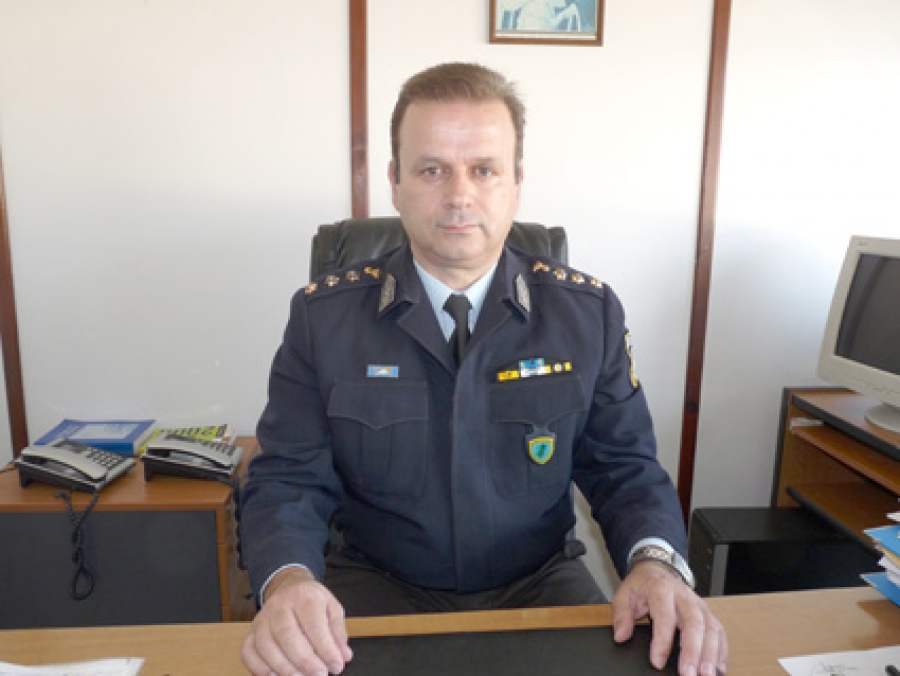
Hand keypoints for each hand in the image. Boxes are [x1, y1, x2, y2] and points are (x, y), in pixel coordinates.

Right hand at [241, 567, 352, 675]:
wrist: (288, 587)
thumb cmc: (312, 601)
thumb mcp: (332, 608)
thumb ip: (338, 632)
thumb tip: (344, 656)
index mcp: (304, 596)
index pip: (314, 624)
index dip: (326, 648)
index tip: (336, 666)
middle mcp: (280, 605)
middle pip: (287, 635)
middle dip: (305, 661)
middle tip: (320, 674)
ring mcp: (262, 618)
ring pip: (266, 645)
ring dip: (284, 667)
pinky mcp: (251, 631)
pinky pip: (248, 651)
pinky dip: (259, 668)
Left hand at [612, 561, 727, 675]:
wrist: (656, 571)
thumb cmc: (642, 586)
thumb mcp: (623, 594)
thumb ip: (621, 615)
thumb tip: (621, 636)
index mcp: (661, 590)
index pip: (665, 617)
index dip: (662, 641)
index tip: (657, 662)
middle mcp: (684, 596)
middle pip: (694, 624)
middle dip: (692, 652)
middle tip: (688, 674)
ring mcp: (698, 604)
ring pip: (711, 628)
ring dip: (710, 654)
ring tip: (706, 675)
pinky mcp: (707, 612)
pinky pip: (719, 631)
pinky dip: (721, 650)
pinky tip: (718, 668)